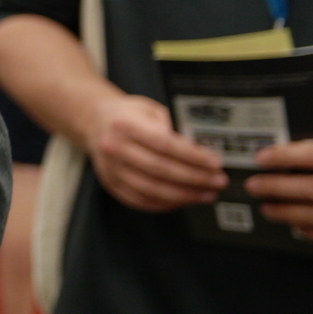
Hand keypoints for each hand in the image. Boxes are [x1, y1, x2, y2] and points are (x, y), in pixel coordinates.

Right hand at [80, 93, 227, 212]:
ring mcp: (111, 169)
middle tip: (217, 182)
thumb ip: (171, 126)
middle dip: (194, 179)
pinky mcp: (111, 184)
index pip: (164, 145)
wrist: (95, 122)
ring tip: (205, 194)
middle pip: (160, 170)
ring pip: (151, 190)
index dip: (193, 156)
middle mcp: (115, 148)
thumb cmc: (127, 115)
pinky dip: (164, 204)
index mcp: (126, 125)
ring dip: (183, 195)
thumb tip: (197, 150)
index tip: (214, 163)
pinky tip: (182, 200)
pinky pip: (140, 200)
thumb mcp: (150, 109)